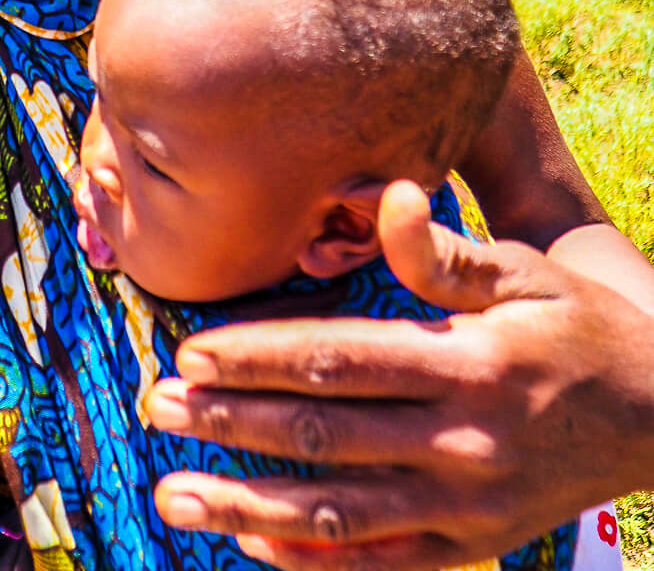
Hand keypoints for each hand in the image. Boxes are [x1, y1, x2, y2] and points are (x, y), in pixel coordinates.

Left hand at [146, 181, 653, 570]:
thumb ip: (446, 252)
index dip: (259, 358)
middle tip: (154, 408)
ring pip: (335, 513)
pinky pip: (376, 563)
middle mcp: (461, 442)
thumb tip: (388, 199)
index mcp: (469, 364)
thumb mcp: (526, 274)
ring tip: (172, 491)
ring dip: (245, 503)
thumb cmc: (578, 329)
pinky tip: (247, 540)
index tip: (189, 352)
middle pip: (323, 435)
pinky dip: (309, 559)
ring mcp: (464, 507)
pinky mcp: (469, 546)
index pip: (341, 360)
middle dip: (230, 422)